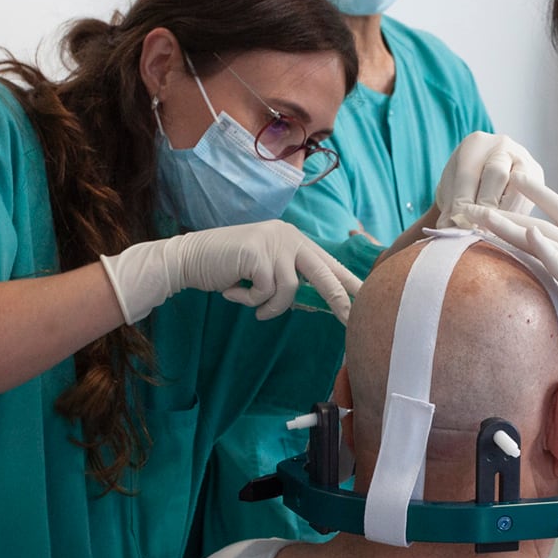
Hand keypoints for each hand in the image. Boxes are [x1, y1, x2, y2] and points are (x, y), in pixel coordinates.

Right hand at [100, 221, 361, 323]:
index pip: (328, 262)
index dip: (348, 282)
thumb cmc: (227, 268)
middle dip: (339, 299)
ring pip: (290, 290)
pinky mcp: (258, 254)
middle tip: (352, 322)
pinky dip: (251, 301)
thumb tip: (324, 298)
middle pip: (324, 273)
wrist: (190, 259)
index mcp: (293, 238)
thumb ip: (290, 274)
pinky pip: (267, 293)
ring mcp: (273, 243)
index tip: (367, 300)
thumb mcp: (264, 266)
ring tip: (251, 305)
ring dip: (269, 306)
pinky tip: (233, 292)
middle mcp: (288, 236)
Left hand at [434, 133, 543, 227]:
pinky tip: (505, 233)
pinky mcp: (538, 179)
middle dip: (485, 207)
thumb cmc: (463, 185)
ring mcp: (525, 161)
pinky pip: (529, 202)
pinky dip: (516, 220)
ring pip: (518, 190)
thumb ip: (450, 210)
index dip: (463, 203)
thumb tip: (450, 232)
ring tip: (491, 236)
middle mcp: (503, 146)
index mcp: (476, 144)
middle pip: (497, 174)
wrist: (484, 177)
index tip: (458, 226)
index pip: (469, 173)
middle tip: (475, 232)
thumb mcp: (451, 192)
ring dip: (504, 216)